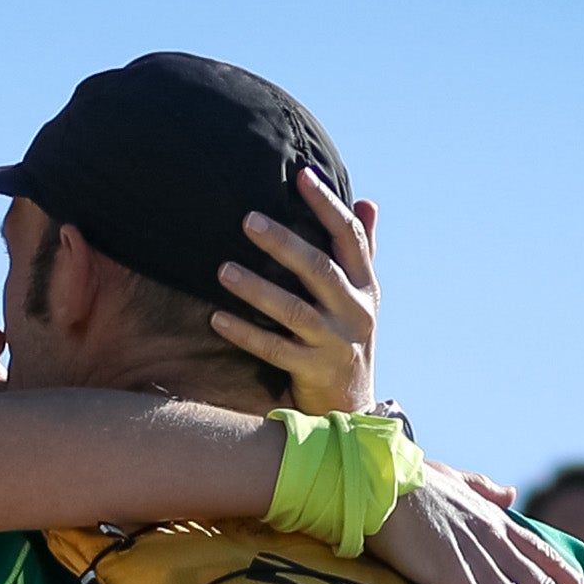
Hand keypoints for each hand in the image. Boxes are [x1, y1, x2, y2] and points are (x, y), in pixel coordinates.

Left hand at [212, 168, 377, 416]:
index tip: (303, 175)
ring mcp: (335, 344)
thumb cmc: (348, 339)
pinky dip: (245, 333)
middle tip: (247, 220)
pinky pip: (274, 350)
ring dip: (256, 289)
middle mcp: (355, 312)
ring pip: (294, 311)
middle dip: (284, 243)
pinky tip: (216, 318)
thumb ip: (362, 252)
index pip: (351, 237)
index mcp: (367, 287)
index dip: (328, 204)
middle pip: (320, 270)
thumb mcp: (362, 297)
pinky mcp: (314, 373)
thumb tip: (366, 201)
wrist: (353, 408)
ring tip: (222, 270)